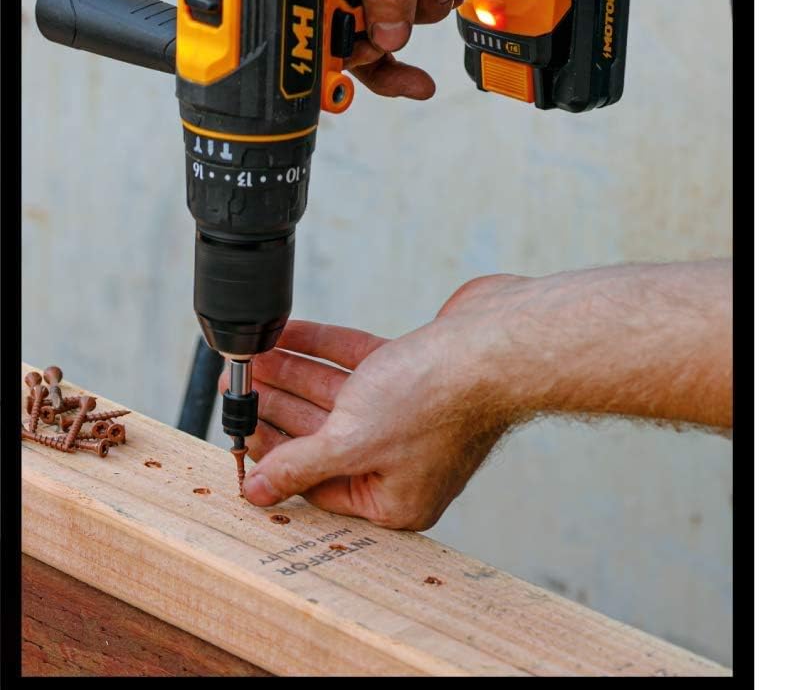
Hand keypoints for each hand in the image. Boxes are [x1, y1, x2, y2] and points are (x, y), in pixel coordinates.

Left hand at [223, 263, 730, 526]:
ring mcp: (412, 412)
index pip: (317, 484)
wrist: (499, 342)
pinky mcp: (419, 369)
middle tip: (241, 387)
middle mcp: (404, 460)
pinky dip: (326, 348)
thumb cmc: (442, 400)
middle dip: (281, 405)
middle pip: (325, 436)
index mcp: (394, 498)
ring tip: (257, 356)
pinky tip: (293, 333)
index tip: (240, 427)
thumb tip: (258, 493)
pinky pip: (361, 363)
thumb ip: (300, 465)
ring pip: (341, 394)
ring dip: (296, 373)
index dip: (274, 454)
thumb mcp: (352, 441)